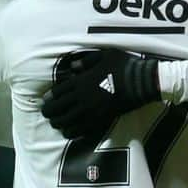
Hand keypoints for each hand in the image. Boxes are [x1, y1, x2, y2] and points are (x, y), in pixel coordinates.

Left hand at [41, 48, 160, 138]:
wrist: (142, 82)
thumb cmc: (124, 66)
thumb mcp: (104, 55)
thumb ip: (86, 61)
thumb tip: (73, 67)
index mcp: (81, 81)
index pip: (57, 92)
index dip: (48, 98)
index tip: (45, 101)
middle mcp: (83, 97)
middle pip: (58, 109)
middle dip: (49, 112)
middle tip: (47, 114)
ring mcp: (91, 111)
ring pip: (67, 122)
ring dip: (59, 123)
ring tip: (56, 124)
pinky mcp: (101, 120)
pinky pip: (81, 130)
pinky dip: (72, 132)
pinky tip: (69, 132)